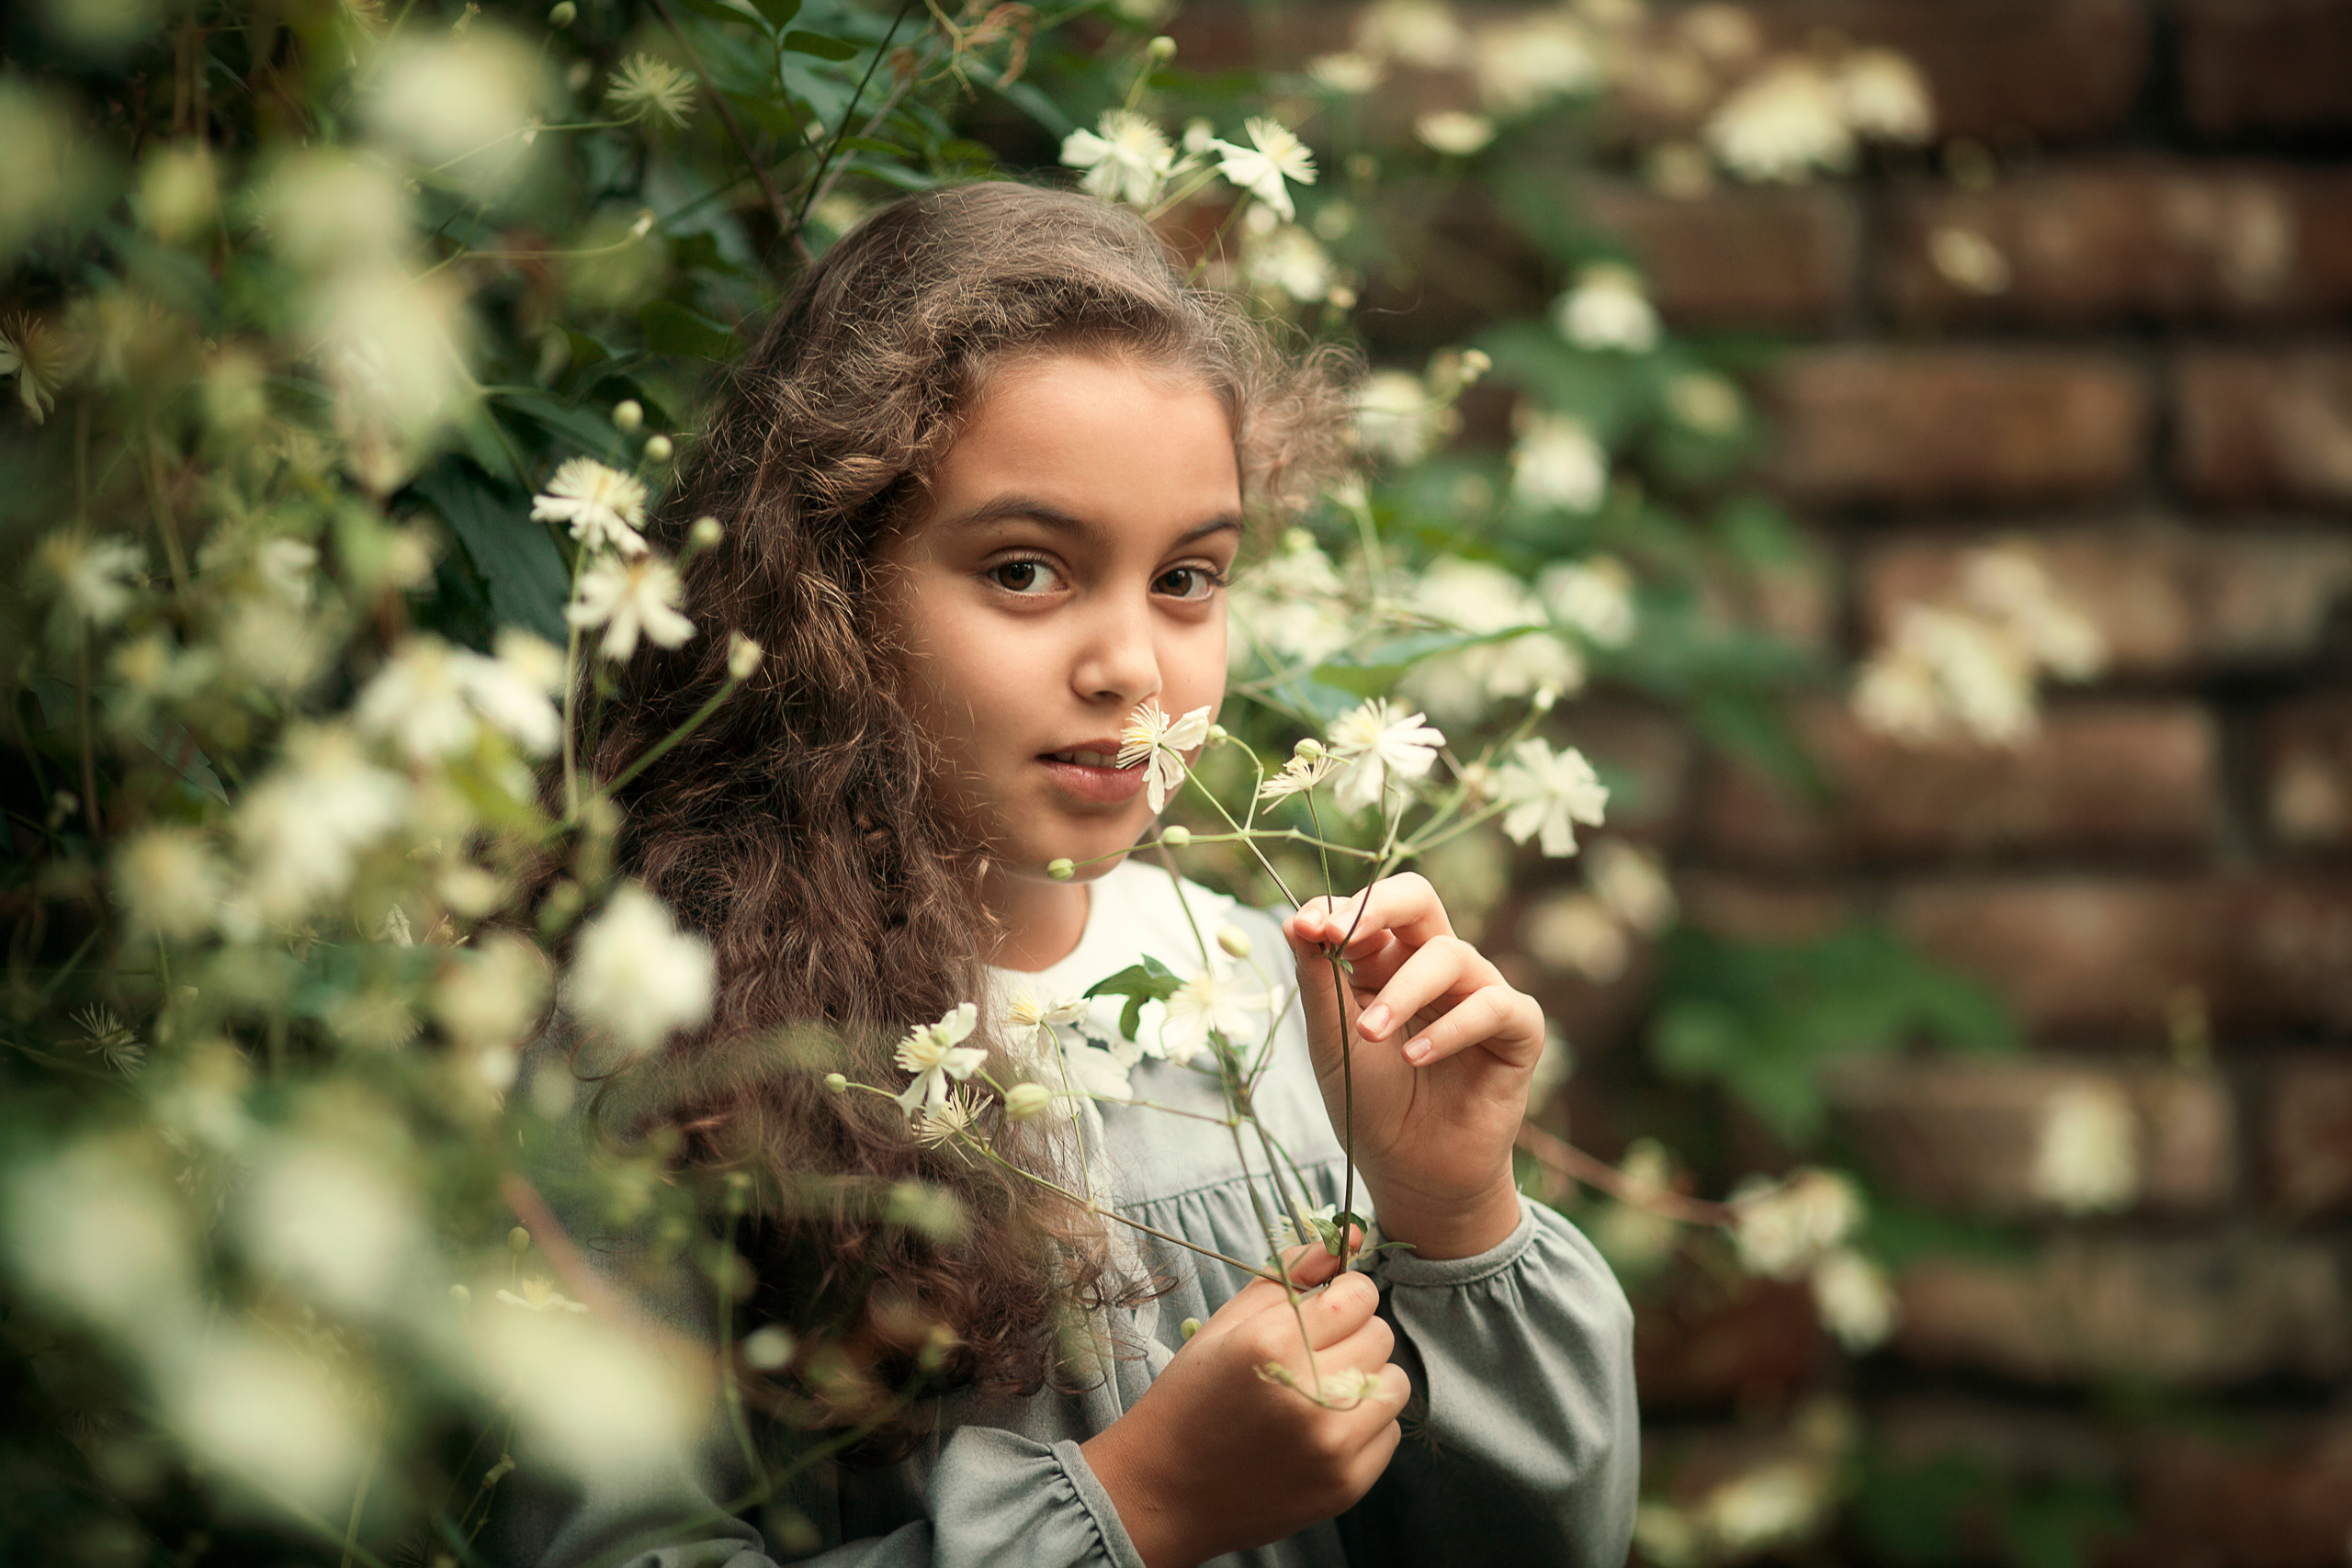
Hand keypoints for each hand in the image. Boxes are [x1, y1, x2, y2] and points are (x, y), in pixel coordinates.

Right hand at [1080, 1240, 1409, 1567]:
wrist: (1166, 1491)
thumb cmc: (1192, 1399)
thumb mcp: (1226, 1323)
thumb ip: (1290, 1273)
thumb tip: (1353, 1237)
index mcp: (1272, 1342)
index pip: (1359, 1296)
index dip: (1344, 1297)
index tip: (1323, 1310)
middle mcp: (1308, 1393)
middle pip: (1381, 1335)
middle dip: (1353, 1336)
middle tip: (1313, 1355)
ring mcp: (1331, 1445)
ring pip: (1395, 1383)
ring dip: (1365, 1380)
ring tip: (1320, 1392)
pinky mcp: (1346, 1485)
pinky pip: (1390, 1433)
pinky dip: (1364, 1426)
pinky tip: (1321, 1430)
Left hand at [1282, 874, 1541, 1259]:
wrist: (1412, 1172)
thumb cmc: (1369, 1102)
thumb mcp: (1331, 1040)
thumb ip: (1318, 979)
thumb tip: (1294, 918)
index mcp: (1384, 960)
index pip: (1366, 908)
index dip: (1337, 909)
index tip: (1305, 927)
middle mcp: (1433, 965)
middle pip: (1417, 899)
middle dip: (1378, 906)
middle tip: (1340, 933)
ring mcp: (1478, 991)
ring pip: (1449, 955)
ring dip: (1404, 992)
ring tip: (1371, 1036)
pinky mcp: (1517, 1028)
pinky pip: (1494, 1005)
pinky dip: (1452, 1028)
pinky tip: (1416, 1058)